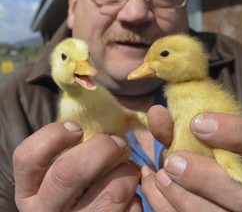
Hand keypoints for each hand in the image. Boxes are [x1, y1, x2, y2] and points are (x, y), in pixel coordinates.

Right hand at [13, 122, 140, 211]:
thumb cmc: (81, 185)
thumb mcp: (64, 169)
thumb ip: (71, 148)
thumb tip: (99, 117)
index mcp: (31, 192)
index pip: (27, 157)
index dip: (53, 135)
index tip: (76, 127)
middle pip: (70, 172)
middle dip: (103, 148)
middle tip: (118, 141)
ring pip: (113, 190)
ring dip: (127, 172)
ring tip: (127, 169)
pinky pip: (132, 207)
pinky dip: (136, 194)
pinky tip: (129, 194)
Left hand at [142, 105, 241, 210]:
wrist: (208, 181)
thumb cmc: (203, 153)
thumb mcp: (194, 137)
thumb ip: (177, 126)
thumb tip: (156, 113)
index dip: (232, 131)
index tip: (197, 123)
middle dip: (205, 177)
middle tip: (173, 161)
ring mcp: (235, 211)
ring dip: (181, 195)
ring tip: (161, 175)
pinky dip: (163, 203)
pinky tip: (152, 182)